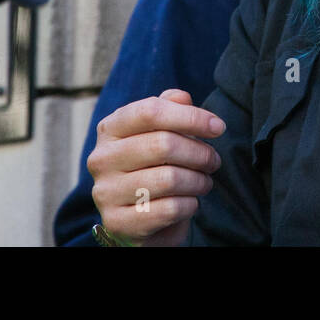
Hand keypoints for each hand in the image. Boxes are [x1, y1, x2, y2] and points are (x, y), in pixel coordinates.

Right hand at [88, 89, 225, 245]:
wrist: (138, 219)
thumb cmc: (153, 167)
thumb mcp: (160, 132)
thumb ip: (170, 109)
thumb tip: (182, 98)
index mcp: (110, 129)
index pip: (151, 111)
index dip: (190, 117)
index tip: (218, 127)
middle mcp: (101, 158)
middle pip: (163, 144)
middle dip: (199, 153)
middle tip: (213, 161)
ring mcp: (105, 192)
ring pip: (169, 179)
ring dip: (198, 181)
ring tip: (204, 181)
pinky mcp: (118, 222)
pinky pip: (169, 209)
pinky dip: (190, 204)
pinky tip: (191, 202)